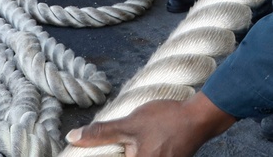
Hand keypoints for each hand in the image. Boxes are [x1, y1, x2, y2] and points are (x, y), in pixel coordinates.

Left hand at [66, 94, 235, 156]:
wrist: (199, 118)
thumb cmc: (166, 121)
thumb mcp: (130, 124)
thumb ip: (101, 133)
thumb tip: (73, 137)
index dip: (95, 155)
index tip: (84, 150)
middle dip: (111, 151)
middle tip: (105, 142)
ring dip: (122, 151)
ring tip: (124, 140)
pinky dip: (134, 153)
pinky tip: (136, 142)